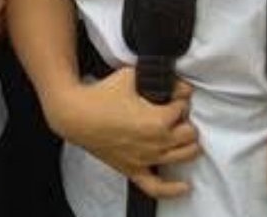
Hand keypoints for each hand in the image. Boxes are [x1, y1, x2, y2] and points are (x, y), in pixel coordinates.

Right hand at [48, 69, 199, 199]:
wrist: (76, 115)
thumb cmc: (102, 94)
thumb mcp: (132, 76)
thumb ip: (161, 79)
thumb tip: (182, 86)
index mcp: (157, 120)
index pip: (183, 108)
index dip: (180, 98)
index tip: (173, 95)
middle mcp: (156, 143)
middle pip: (189, 135)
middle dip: (186, 121)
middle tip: (175, 113)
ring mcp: (146, 159)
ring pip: (183, 157)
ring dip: (188, 145)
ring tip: (184, 135)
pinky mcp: (134, 170)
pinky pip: (157, 188)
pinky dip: (173, 190)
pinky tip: (185, 187)